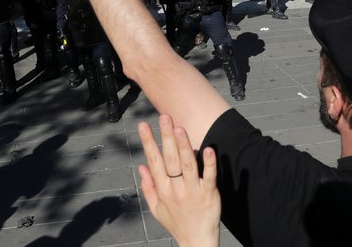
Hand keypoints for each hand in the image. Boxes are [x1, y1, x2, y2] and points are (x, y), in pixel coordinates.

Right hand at [138, 115, 220, 246]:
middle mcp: (176, 189)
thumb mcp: (156, 209)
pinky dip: (209, 163)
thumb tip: (141, 167)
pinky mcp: (209, 194)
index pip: (154, 160)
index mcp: (163, 189)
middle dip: (166, 136)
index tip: (143, 125)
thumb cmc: (177, 223)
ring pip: (188, 165)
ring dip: (184, 146)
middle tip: (164, 116)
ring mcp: (193, 191)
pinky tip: (208, 149)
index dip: (148, 142)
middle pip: (170, 159)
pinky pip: (210, 176)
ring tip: (180, 128)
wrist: (196, 241)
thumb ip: (148, 187)